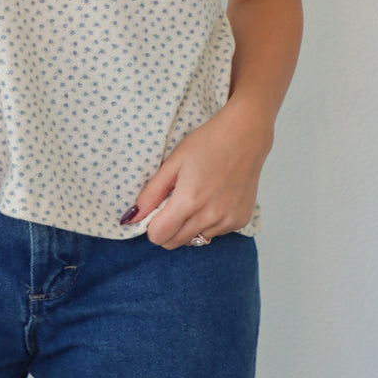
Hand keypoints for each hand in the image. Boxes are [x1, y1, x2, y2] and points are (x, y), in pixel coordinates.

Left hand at [124, 100, 273, 248]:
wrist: (246, 135)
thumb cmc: (208, 143)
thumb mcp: (173, 162)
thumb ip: (151, 194)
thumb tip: (131, 218)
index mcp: (189, 201)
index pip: (159, 236)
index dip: (152, 225)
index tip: (157, 210)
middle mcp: (210, 216)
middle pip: (175, 242)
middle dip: (168, 228)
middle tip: (174, 203)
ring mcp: (228, 221)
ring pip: (195, 240)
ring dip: (189, 226)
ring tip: (197, 198)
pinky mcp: (240, 221)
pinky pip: (214, 233)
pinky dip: (209, 223)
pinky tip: (215, 199)